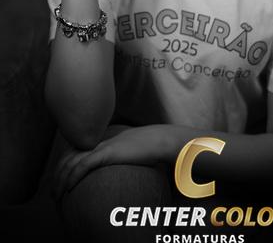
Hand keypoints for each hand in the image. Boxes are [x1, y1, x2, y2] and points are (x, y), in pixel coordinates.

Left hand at [52, 124, 171, 199]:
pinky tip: (68, 188)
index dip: (63, 166)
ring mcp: (100, 145)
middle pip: (68, 156)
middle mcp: (96, 139)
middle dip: (57, 175)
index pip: (73, 150)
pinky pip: (83, 165)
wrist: (157, 140)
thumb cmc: (145, 147)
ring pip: (72, 162)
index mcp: (99, 138)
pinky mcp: (106, 152)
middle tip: (53, 192)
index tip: (58, 181)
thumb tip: (114, 166)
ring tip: (56, 195)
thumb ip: (116, 154)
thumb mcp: (126, 149)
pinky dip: (72, 177)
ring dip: (60, 180)